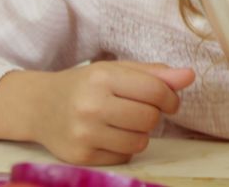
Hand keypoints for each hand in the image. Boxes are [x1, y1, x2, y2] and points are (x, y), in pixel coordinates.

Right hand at [0, 61, 194, 165]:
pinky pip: (123, 157)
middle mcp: (90, 105)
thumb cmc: (85, 85)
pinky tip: (109, 135)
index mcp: (102, 77)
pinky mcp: (80, 156)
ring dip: (140, 134)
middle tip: (141, 110)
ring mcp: (83, 134)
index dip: (171, 98)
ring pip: (140, 142)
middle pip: (150, 119)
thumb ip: (155, 74)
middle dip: (154, 115)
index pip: (156, 91)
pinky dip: (123, 148)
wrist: (38, 107)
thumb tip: (190, 76)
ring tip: (123, 122)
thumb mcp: (116, 71)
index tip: (169, 101)